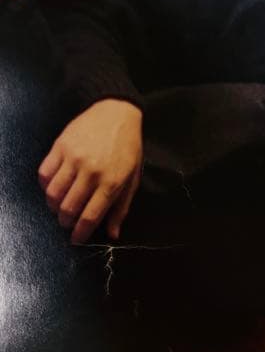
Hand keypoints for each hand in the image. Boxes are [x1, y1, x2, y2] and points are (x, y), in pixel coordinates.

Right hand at [38, 98, 142, 243]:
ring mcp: (73, 158)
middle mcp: (91, 172)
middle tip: (67, 222)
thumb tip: (113, 234)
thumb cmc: (127, 148)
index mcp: (112, 182)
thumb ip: (121, 208)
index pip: (90, 216)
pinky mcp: (60, 146)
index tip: (76, 239)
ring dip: (53, 206)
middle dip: (65, 221)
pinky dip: (45, 186)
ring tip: (59, 207)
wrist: (115, 112)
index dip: (80, 233)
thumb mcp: (132, 178)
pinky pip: (44, 174)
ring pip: (53, 194)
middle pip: (69, 208)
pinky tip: (53, 188)